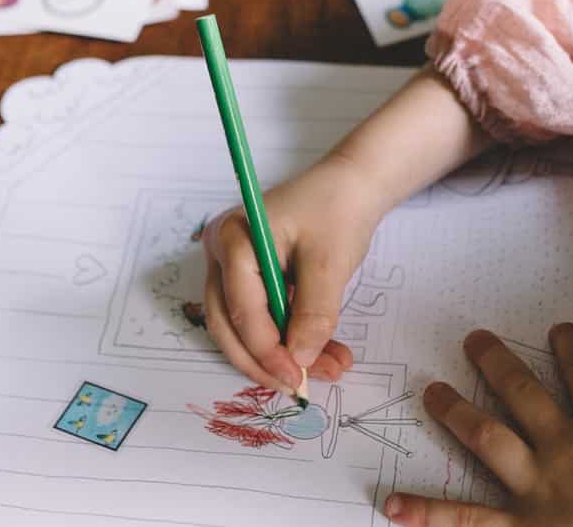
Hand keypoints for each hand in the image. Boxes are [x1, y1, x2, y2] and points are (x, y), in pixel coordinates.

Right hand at [201, 154, 386, 393]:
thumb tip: (300, 360)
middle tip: (301, 386)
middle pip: (229, 323)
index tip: (299, 378)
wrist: (350, 185)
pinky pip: (260, 315)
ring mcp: (232, 265)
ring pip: (243, 325)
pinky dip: (287, 337)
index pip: (241, 309)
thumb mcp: (330, 262)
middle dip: (265, 360)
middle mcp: (222, 253)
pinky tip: (323, 353)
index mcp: (235, 240)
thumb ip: (314, 313)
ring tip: (329, 369)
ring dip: (279, 354)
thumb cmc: (337, 210)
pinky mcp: (249, 276)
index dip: (267, 350)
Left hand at [385, 325, 572, 526]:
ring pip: (487, 437)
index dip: (571, 347)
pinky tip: (394, 504)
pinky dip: (429, 513)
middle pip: (523, 393)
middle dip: (496, 362)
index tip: (558, 329)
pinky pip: (469, 518)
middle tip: (472, 339)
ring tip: (430, 391)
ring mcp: (538, 488)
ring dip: (455, 412)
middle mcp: (564, 448)